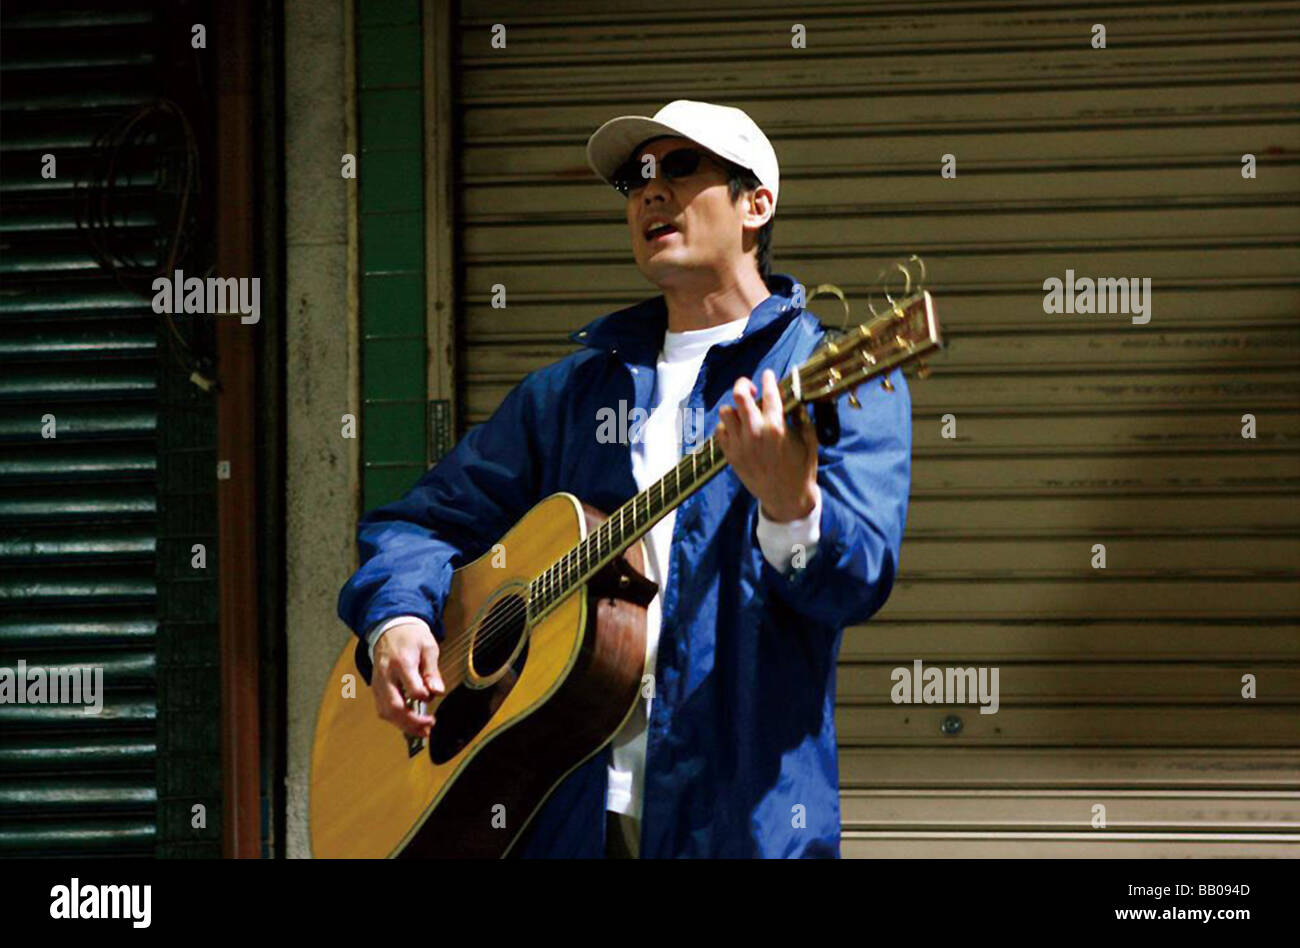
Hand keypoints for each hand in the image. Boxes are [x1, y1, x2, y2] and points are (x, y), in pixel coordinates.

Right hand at [372, 621, 445, 737]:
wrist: (390, 627)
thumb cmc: (411, 636)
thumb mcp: (428, 647)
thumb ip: (432, 671)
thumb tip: (437, 692)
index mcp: (401, 663)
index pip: (412, 689)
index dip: (425, 696)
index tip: (434, 694)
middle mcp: (386, 675)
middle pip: (394, 706)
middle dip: (412, 721)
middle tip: (428, 727)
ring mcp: (378, 682)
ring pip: (386, 711)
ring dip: (403, 725)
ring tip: (421, 731)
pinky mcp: (375, 687)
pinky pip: (382, 709)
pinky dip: (394, 720)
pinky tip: (408, 723)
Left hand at [715, 368, 818, 522]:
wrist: (786, 498)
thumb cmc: (801, 469)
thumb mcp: (809, 440)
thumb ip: (802, 417)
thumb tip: (795, 399)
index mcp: (777, 427)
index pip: (769, 393)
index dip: (768, 379)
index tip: (768, 374)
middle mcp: (755, 432)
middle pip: (739, 395)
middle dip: (744, 384)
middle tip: (750, 387)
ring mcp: (740, 444)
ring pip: (726, 412)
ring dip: (735, 408)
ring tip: (745, 412)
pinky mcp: (730, 455)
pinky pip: (720, 431)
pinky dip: (727, 426)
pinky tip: (738, 429)